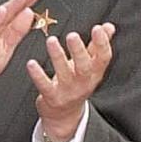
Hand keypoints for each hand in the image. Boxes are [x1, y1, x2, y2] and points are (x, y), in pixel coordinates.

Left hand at [26, 23, 115, 141]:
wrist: (64, 115)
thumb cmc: (76, 83)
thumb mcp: (90, 67)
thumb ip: (97, 46)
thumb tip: (109, 27)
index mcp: (94, 72)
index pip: (104, 58)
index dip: (103, 43)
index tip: (98, 28)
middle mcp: (83, 82)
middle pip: (85, 67)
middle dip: (79, 50)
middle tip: (72, 35)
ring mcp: (68, 91)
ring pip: (64, 74)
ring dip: (57, 57)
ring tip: (51, 41)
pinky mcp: (52, 98)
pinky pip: (45, 86)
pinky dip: (38, 75)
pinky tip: (31, 63)